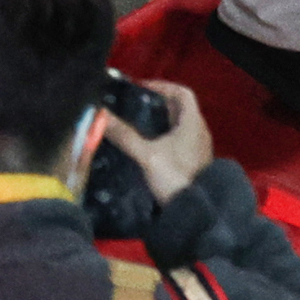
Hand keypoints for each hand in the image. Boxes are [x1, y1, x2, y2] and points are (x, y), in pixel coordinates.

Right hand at [116, 79, 215, 204]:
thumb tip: (100, 116)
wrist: (195, 214)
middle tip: (134, 106)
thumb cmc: (174, 177)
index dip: (163, 85)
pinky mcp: (193, 164)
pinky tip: (147, 147)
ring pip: (179, 127)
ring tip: (137, 125)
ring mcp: (198, 149)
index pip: (183, 92)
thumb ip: (124, 135)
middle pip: (180, 109)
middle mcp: (199, 132)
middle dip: (158, 104)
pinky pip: (179, 142)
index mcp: (193, 123)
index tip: (142, 88)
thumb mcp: (147, 155)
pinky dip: (164, 138)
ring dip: (161, 122)